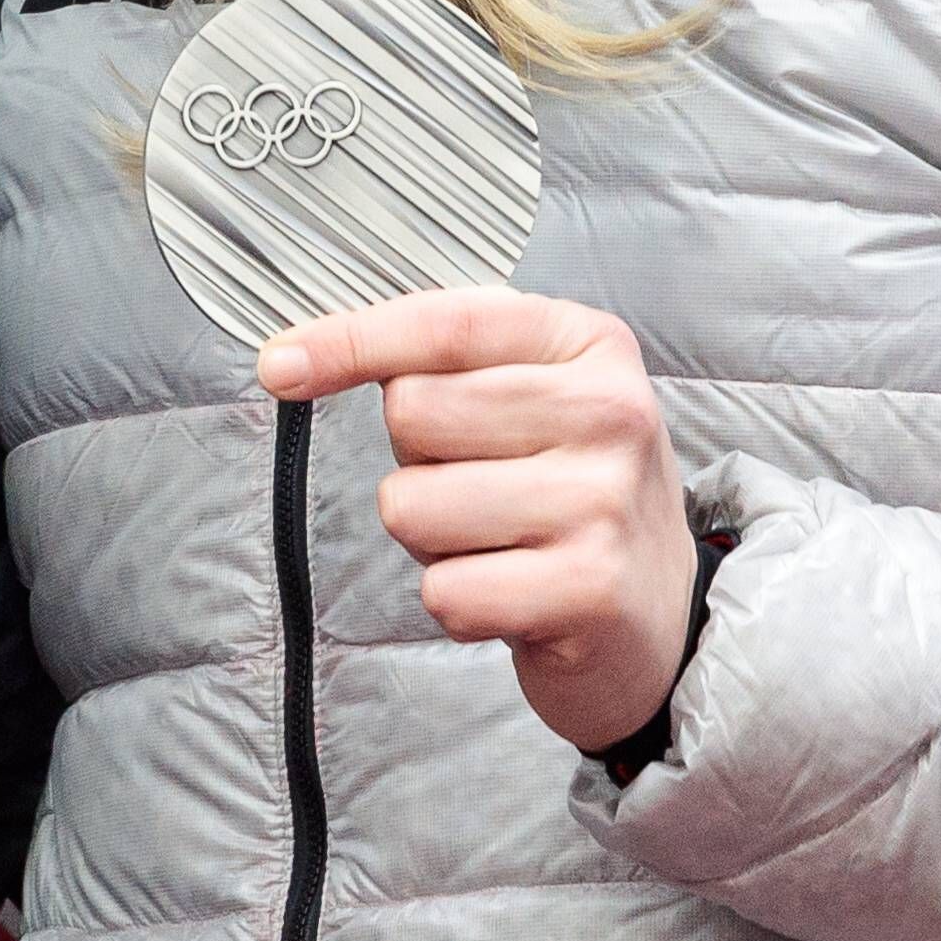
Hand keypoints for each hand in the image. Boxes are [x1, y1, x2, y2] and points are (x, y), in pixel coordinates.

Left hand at [261, 289, 696, 756]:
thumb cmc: (566, 491)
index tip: (279, 365)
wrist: (661, 616)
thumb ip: (431, 361)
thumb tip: (287, 360)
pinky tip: (514, 596)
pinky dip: (458, 602)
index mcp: (588, 343)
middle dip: (418, 460)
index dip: (346, 342)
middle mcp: (610, 412)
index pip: (442, 325)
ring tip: (501, 542)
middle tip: (484, 486)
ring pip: (411, 505)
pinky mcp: (592, 590)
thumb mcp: (528, 397)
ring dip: (433, 538)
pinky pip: (444, 590)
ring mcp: (605, 502)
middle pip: (412, 414)